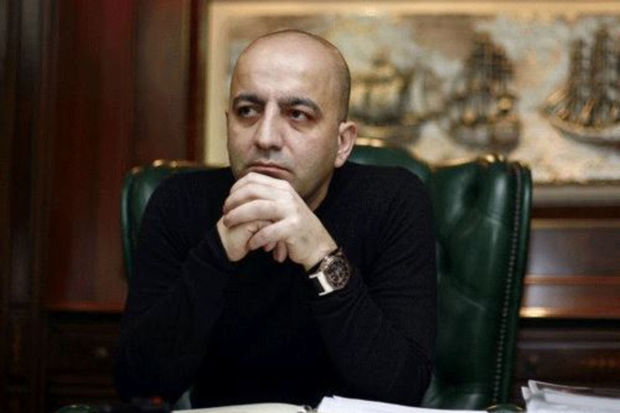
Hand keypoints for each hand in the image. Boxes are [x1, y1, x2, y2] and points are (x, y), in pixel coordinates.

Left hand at [221, 172, 336, 268]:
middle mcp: (287, 195)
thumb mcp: (283, 205)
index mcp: (282, 187)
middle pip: (251, 191)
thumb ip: (267, 197)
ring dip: (238, 217)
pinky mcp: (293, 227)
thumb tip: (242, 189)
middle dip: (233, 202)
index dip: (235, 189)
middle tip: (225, 214)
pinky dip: (255, 238)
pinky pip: (267, 231)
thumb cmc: (295, 227)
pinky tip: (250, 244)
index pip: (252, 180)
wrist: (318, 245)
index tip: (228, 202)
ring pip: (256, 208)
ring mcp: (291, 210)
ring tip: (229, 225)